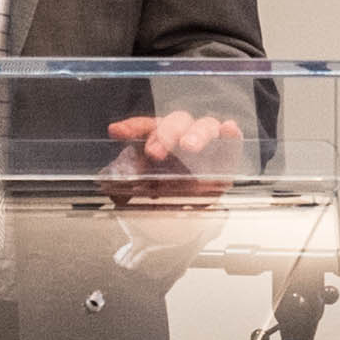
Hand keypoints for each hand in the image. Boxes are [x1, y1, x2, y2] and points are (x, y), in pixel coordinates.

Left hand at [100, 109, 246, 198]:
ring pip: (205, 125)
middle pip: (176, 121)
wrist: (188, 219)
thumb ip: (125, 186)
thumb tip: (107, 183)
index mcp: (160, 138)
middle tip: (155, 152)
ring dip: (196, 134)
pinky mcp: (228, 157)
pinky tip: (228, 129)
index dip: (133, 127)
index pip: (145, 126)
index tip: (117, 132)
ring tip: (189, 146)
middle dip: (166, 134)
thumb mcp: (141, 192)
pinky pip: (232, 142)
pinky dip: (231, 135)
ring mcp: (209, 144)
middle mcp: (184, 136)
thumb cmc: (163, 196)